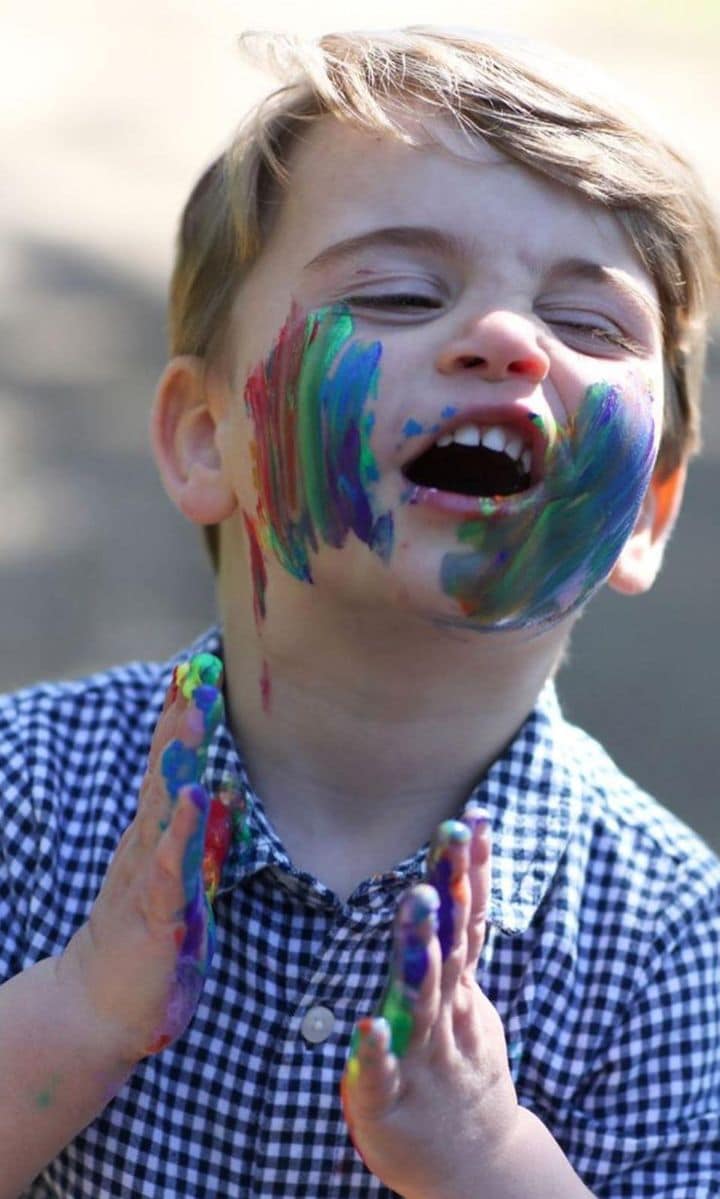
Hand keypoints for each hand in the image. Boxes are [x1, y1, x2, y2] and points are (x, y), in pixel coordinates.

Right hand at [56, 653, 230, 1064]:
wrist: (95, 1010)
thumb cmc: (144, 945)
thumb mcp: (174, 883)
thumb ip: (193, 838)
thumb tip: (221, 795)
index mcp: (153, 837)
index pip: (168, 769)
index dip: (182, 722)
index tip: (198, 674)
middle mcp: (146, 845)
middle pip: (164, 772)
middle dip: (182, 720)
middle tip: (198, 671)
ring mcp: (147, 874)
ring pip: (165, 805)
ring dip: (181, 757)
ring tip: (197, 711)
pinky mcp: (156, 912)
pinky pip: (170, 865)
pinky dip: (184, 830)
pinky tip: (198, 798)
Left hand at [341, 808, 519, 1198]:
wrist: (475, 1170)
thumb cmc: (460, 1072)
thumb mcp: (466, 1003)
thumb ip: (456, 948)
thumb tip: (454, 882)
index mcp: (458, 989)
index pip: (468, 918)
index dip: (471, 869)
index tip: (474, 816)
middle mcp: (445, 1014)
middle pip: (449, 945)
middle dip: (450, 890)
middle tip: (450, 836)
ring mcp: (422, 1056)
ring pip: (420, 998)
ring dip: (419, 951)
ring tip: (416, 901)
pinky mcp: (389, 1102)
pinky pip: (380, 1074)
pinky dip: (375, 1051)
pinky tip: (365, 1027)